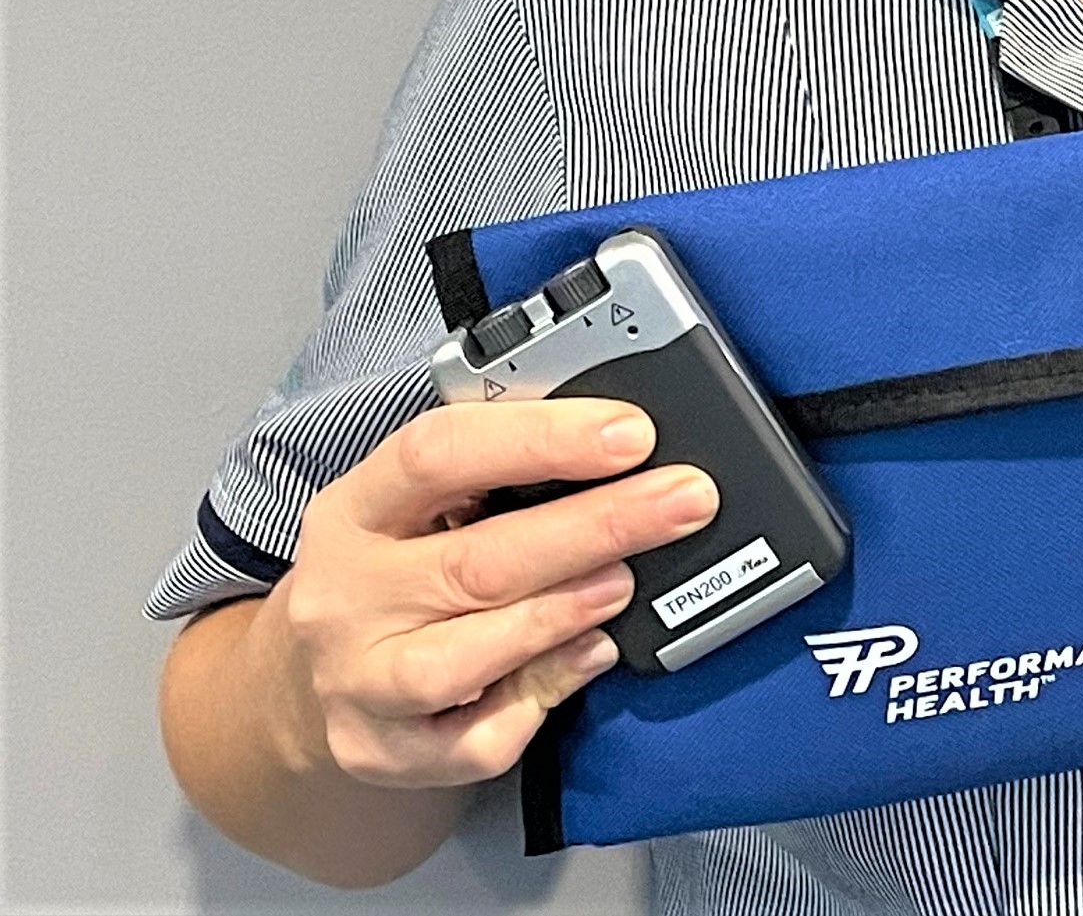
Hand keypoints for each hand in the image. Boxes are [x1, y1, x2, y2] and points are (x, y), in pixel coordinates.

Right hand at [261, 397, 720, 788]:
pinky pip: (475, 738)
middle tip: (682, 502)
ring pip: (460, 657)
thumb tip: (619, 450)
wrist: (297, 681)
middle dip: (597, 525)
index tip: (631, 433)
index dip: (541, 439)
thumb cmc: (394, 568)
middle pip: (475, 560)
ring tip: (624, 582)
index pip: (439, 453)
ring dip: (558, 616)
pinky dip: (543, 695)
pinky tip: (588, 656)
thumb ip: (498, 477)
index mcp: (356, 508)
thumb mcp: (418, 506)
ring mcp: (357, 681)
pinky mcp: (383, 751)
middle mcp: (346, 595)